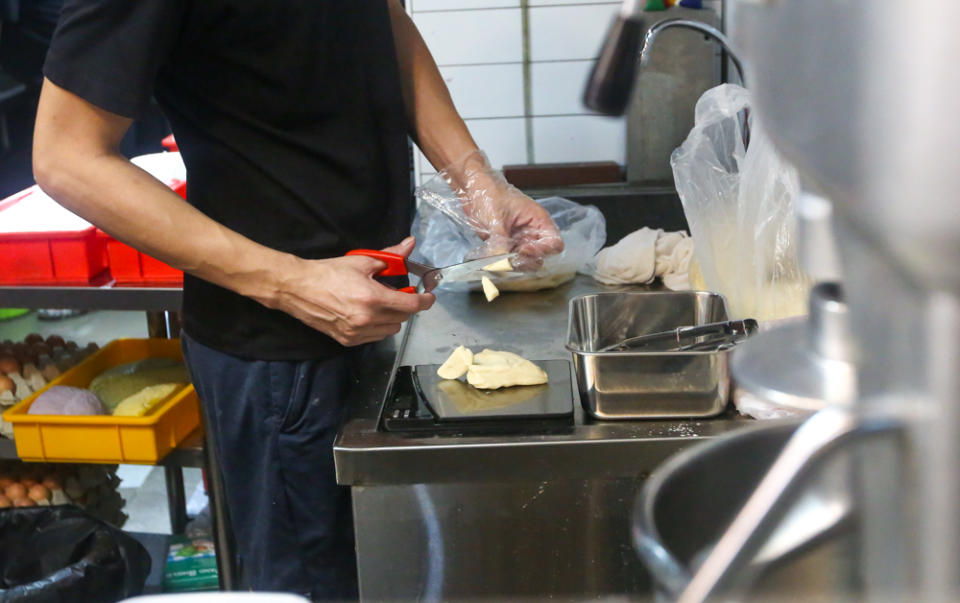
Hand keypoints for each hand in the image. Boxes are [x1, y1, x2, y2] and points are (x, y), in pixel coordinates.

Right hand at [268, 237, 434, 345]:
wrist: (298, 288)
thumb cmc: (328, 272)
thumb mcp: (362, 260)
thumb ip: (390, 256)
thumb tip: (410, 244)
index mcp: (372, 298)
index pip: (410, 305)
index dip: (424, 301)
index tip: (429, 297)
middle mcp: (366, 319)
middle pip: (402, 318)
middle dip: (406, 306)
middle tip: (400, 294)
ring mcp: (357, 333)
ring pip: (390, 330)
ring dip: (393, 317)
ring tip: (381, 304)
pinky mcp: (347, 340)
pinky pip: (375, 337)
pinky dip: (378, 327)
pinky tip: (369, 314)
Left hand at [446, 151, 563, 269]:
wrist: (473, 188)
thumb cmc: (489, 192)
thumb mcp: (496, 218)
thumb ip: (500, 242)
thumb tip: (501, 263)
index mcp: (538, 220)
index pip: (554, 243)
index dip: (542, 251)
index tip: (523, 250)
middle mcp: (531, 232)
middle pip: (540, 257)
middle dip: (526, 262)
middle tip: (510, 261)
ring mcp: (518, 239)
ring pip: (524, 261)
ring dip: (513, 265)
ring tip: (499, 262)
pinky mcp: (505, 244)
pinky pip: (508, 260)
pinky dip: (501, 263)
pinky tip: (491, 260)